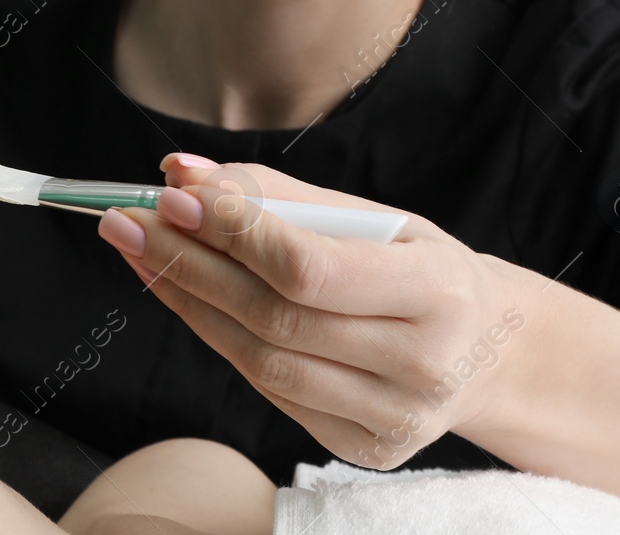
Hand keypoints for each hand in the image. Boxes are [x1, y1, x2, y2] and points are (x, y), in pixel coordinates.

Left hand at [96, 155, 534, 468]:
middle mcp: (423, 364)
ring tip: (143, 254)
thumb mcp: (374, 218)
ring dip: (188, 303)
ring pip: (261, 362)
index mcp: (439, 293)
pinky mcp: (365, 448)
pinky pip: (271, 391)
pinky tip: (187, 298)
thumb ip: (277, 196)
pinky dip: (220, 339)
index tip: (172, 196)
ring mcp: (395, 418)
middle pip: (274, 318)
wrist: (490, 351)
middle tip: (129, 221)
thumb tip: (179, 172)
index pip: (310, 268)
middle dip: (188, 264)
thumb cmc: (419, 268)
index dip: (232, 232)